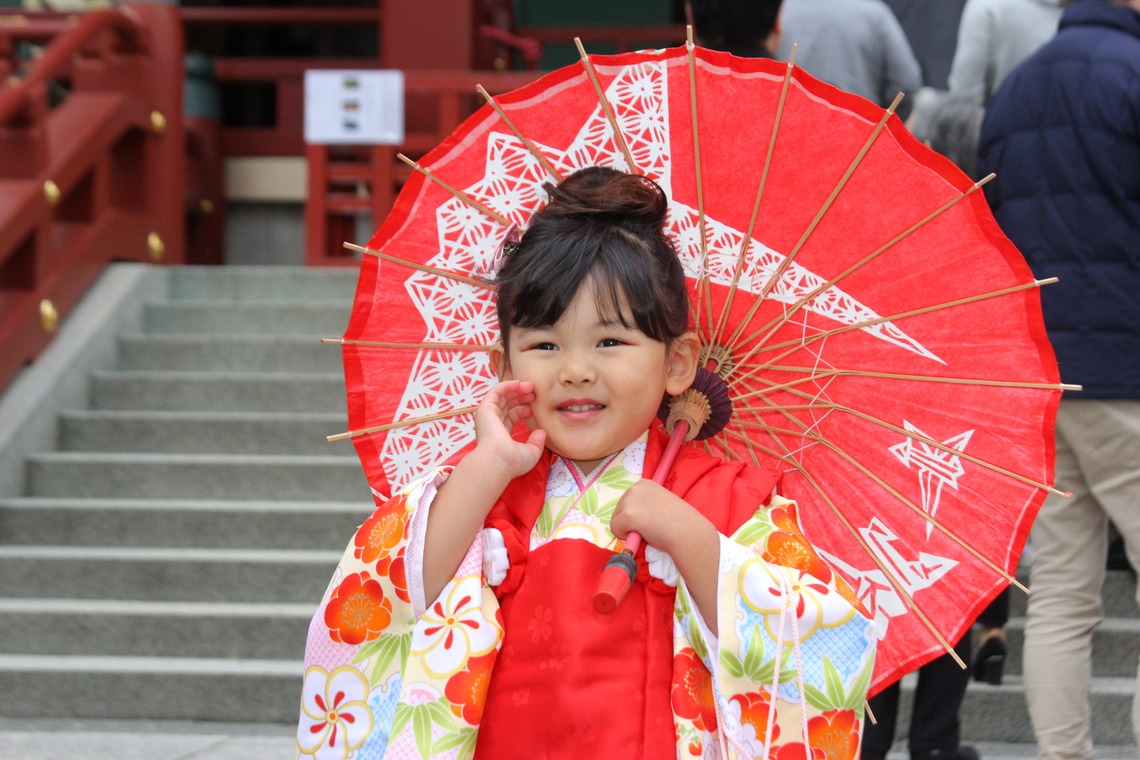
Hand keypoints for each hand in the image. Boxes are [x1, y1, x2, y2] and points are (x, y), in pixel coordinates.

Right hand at [470, 380, 546, 480]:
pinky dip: (506, 385)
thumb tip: (542, 432)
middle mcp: (493, 424)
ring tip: (530, 386)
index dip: (523, 410)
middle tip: (534, 392)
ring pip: (502, 396)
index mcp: (501, 435)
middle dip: (521, 397)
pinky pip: (495, 391)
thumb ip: (537, 442)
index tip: (534, 407)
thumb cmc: (512, 461)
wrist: (498, 460)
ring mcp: (488, 416)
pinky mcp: (485, 408)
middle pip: (507, 405)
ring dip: (516, 389)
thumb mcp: (531, 452)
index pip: (511, 418)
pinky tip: (519, 383)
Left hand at [611, 478, 720, 632]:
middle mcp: (635, 488)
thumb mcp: (660, 503)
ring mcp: (630, 500)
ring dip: (628, 529)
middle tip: (650, 527)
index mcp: (643, 483)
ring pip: (616, 520)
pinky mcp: (627, 515)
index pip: (627, 501)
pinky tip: (643, 535)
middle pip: (619, 509)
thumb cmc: (678, 521)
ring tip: (649, 530)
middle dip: (630, 522)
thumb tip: (634, 516)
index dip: (637, 515)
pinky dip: (625, 537)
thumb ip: (646, 504)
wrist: (687, 532)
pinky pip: (615, 530)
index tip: (652, 519)